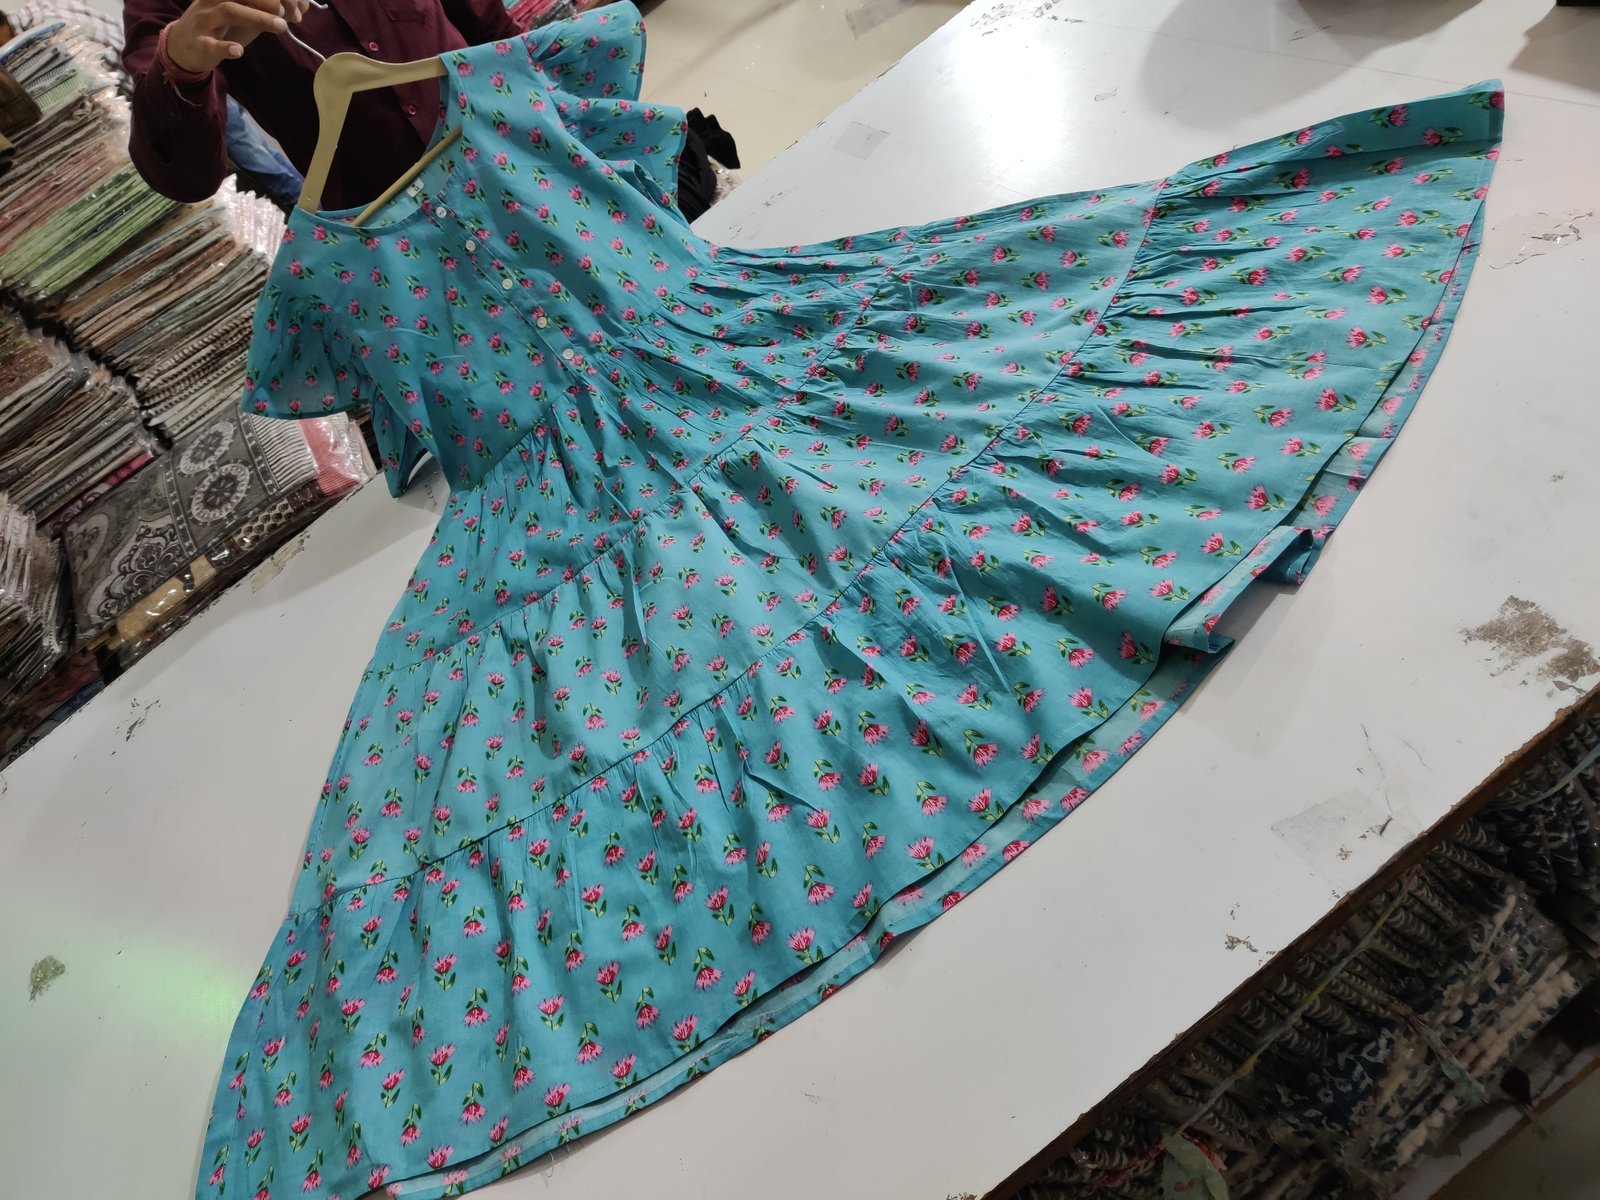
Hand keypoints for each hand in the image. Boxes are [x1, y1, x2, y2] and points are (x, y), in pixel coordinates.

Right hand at [164, 0, 309, 73]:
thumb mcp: (241, 16)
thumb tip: (293, 11)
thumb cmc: (218, 28)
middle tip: (287, 10)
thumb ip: (263, 12)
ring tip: (280, 25)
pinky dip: (225, 47)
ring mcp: (204, 20)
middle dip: (266, 1)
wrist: (183, 45)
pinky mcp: (199, 43)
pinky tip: (239, 51)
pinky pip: (211, 44)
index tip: (290, 0)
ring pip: (229, 12)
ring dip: (257, 17)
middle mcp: (212, 1)